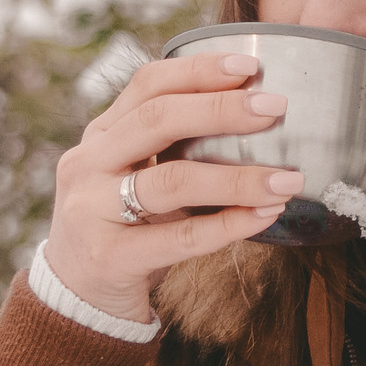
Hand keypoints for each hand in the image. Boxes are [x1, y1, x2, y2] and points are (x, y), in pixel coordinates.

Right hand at [43, 51, 303, 322]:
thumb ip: (173, 147)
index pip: (147, 85)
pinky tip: (266, 215)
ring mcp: (93, 211)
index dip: (198, 70)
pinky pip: (181, 237)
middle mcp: (88, 165)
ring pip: (172, 182)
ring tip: (288, 179)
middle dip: (221, 110)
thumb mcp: (135, 177)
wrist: (77, 298)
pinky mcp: (111, 258)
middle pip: (157, 121)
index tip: (250, 67)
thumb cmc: (125, 227)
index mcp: (100, 135)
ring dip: (238, 178)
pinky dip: (230, 225)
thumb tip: (256, 111)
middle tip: (276, 109)